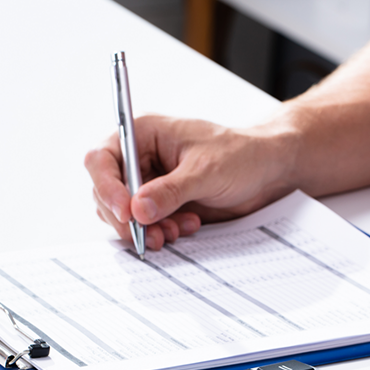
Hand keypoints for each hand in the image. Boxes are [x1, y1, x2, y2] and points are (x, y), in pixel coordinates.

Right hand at [84, 115, 295, 249]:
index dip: (107, 187)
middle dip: (127, 218)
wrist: (267, 172)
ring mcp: (148, 184)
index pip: (102, 159)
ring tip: (174, 232)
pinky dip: (159, 232)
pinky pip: (144, 225)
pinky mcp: (160, 205)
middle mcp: (140, 159)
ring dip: (144, 229)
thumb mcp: (206, 171)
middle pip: (107, 192)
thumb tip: (137, 209)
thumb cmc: (241, 155)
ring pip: (124, 214)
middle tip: (148, 235)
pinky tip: (185, 227)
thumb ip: (170, 191)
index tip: (125, 211)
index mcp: (144, 134)